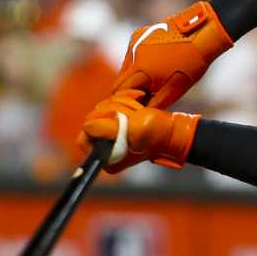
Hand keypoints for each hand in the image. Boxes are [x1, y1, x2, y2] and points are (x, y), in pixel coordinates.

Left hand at [80, 91, 199, 173]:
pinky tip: (137, 103)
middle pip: (93, 118)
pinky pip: (111, 102)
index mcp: (106, 157)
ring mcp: (111, 133)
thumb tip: (87, 126)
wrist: (172, 129)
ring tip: (138, 111)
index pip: (84, 137)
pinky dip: (124, 98)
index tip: (115, 118)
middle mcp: (105, 146)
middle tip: (132, 115)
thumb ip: (107, 129)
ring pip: (102, 107)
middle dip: (114, 110)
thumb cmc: (156, 134)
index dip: (97, 123)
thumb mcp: (132, 131)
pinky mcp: (117, 120)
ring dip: (122, 103)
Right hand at [113, 2, 231, 107]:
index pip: (119, 91)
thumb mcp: (176, 89)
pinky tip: (154, 64)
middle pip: (120, 80)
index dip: (127, 100)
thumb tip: (142, 112)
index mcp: (141, 69)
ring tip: (154, 79)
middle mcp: (133, 54)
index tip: (140, 105)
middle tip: (148, 95)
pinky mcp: (138, 34)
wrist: (201, 32)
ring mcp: (134, 42)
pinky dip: (137, 62)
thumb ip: (155, 103)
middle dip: (130, 90)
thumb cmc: (192, 62)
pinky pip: (131, 54)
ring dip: (134, 76)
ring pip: (125, 67)